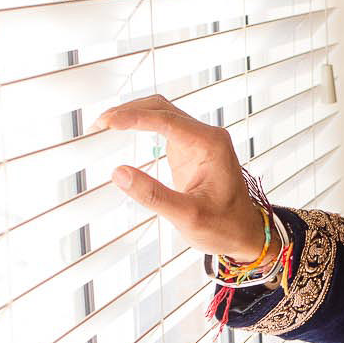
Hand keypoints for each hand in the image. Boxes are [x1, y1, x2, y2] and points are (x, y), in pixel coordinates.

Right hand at [92, 94, 267, 260]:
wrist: (245, 233)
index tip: (108, 122)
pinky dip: (141, 125)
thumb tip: (119, 173)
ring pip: (161, 114)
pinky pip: (163, 128)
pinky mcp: (190, 149)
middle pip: (162, 108)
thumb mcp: (188, 217)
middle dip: (129, 111)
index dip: (134, 118)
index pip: (166, 120)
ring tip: (105, 124)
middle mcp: (206, 136)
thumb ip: (153, 195)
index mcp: (210, 144)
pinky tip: (122, 130)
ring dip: (134, 115)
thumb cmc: (224, 226)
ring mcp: (198, 141)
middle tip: (99, 124)